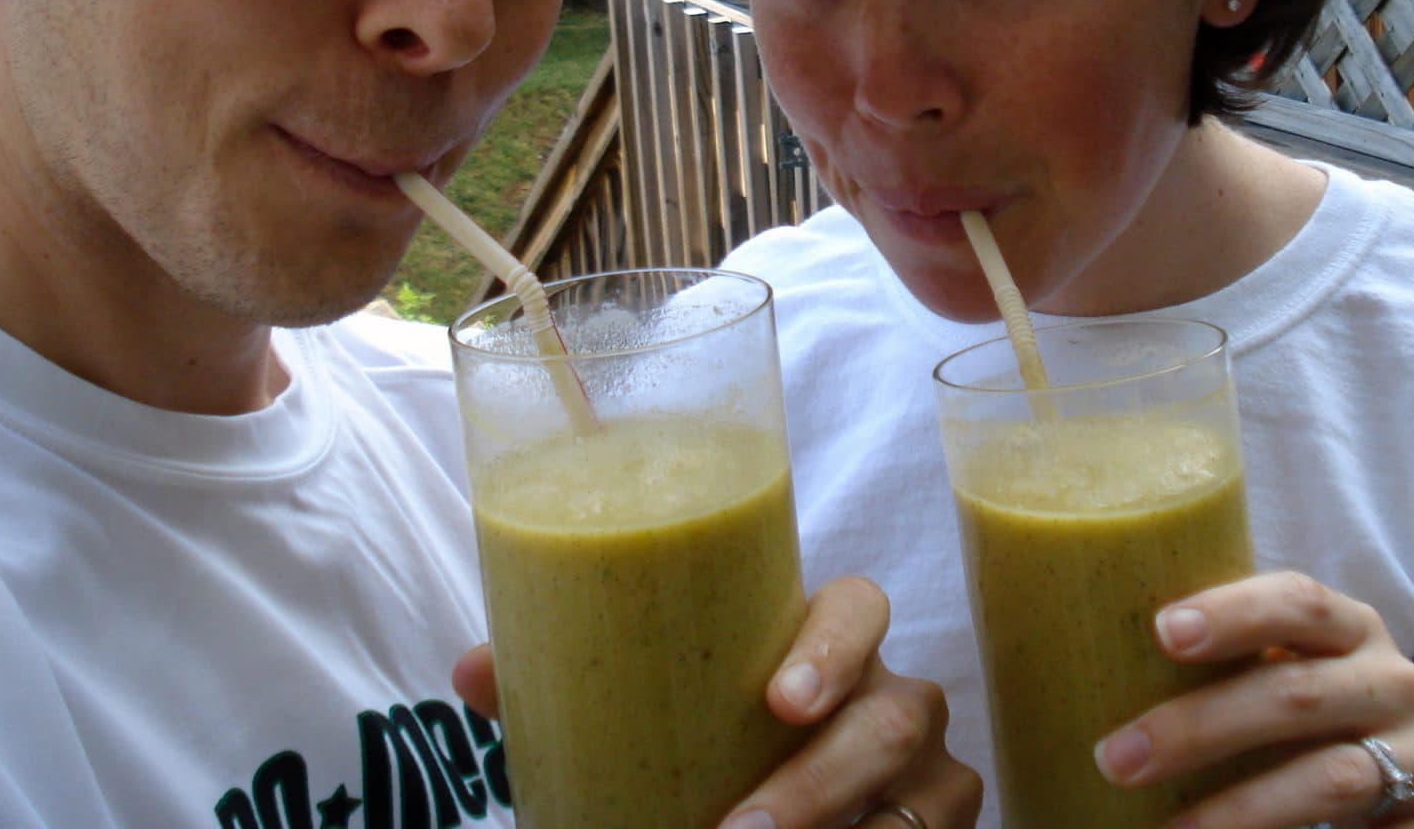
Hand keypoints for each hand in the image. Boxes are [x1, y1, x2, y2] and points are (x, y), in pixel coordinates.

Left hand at [450, 576, 981, 828]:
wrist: (752, 808)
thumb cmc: (705, 743)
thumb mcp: (644, 716)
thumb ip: (565, 688)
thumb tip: (473, 672)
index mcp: (826, 638)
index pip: (857, 606)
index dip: (833, 647)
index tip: (779, 702)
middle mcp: (891, 692)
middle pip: (892, 717)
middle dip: (817, 785)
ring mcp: (927, 768)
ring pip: (918, 798)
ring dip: (838, 828)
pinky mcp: (940, 828)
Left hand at [1089, 570, 1413, 827]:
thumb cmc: (1317, 726)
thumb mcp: (1283, 682)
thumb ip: (1217, 668)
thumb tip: (1068, 667)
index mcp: (1349, 629)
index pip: (1297, 601)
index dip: (1232, 612)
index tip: (1163, 632)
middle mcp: (1396, 681)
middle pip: (1295, 695)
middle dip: (1197, 728)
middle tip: (1114, 758)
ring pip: (1329, 780)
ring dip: (1238, 813)